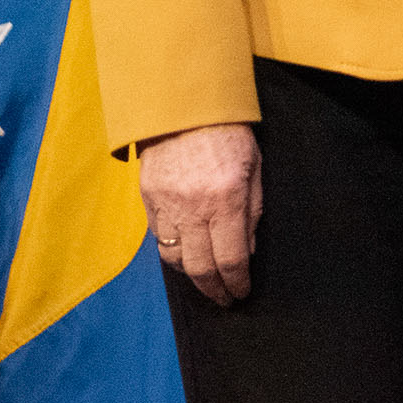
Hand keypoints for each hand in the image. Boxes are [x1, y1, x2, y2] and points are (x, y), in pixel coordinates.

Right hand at [142, 122, 262, 305]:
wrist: (184, 104)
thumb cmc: (227, 131)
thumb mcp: (254, 167)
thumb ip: (252, 211)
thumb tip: (247, 251)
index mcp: (226, 199)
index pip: (231, 259)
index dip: (237, 283)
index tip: (241, 293)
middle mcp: (194, 207)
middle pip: (201, 268)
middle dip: (215, 290)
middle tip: (224, 298)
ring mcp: (167, 205)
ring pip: (176, 259)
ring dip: (192, 275)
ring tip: (205, 279)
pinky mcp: (149, 199)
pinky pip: (160, 239)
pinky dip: (173, 252)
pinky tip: (185, 253)